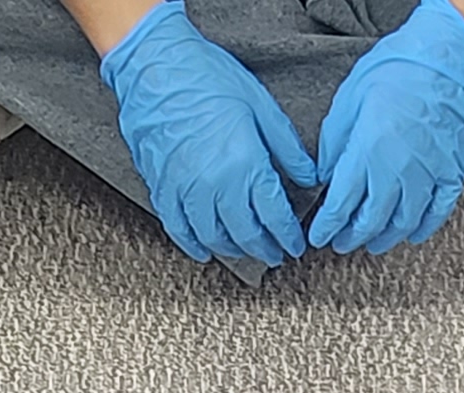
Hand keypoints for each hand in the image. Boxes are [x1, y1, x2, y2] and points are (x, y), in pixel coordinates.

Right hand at [101, 0, 319, 266]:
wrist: (155, 66)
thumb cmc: (208, 77)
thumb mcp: (261, 106)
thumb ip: (288, 149)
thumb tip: (309, 178)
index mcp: (245, 164)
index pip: (274, 216)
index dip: (288, 236)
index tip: (295, 245)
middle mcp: (214, 184)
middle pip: (246, 233)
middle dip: (265, 249)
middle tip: (276, 254)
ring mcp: (184, 189)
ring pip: (213, 236)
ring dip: (233, 249)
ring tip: (246, 251)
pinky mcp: (160, 187)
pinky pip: (178, 228)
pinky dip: (193, 245)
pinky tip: (205, 251)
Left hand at [306, 0, 463, 256]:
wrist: (448, 55)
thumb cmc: (400, 68)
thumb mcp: (349, 100)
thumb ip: (335, 143)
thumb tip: (326, 171)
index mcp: (367, 152)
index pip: (341, 204)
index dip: (327, 226)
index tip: (319, 235)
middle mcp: (398, 170)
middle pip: (370, 220)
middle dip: (351, 237)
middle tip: (341, 244)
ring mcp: (428, 175)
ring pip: (403, 222)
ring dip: (384, 237)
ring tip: (373, 243)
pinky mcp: (452, 172)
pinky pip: (437, 212)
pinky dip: (423, 228)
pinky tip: (412, 233)